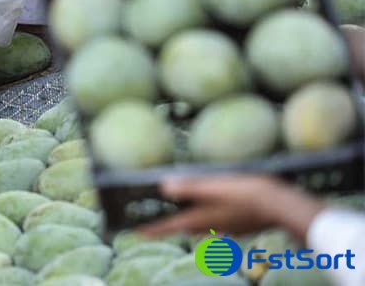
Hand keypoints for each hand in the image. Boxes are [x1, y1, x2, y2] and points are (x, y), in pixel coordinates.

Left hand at [139, 174, 324, 242]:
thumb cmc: (246, 193)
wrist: (282, 206)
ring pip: (201, 225)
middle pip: (185, 227)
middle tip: (155, 221)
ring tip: (178, 213)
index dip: (154, 228)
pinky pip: (216, 222)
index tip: (138, 232)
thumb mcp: (215, 186)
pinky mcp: (240, 224)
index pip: (171, 225)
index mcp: (203, 218)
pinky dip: (206, 217)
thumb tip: (163, 186)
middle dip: (169, 224)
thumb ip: (189, 187)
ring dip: (188, 220)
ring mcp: (228, 227)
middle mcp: (212, 226)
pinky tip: (211, 209)